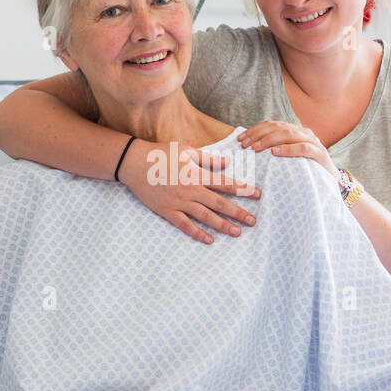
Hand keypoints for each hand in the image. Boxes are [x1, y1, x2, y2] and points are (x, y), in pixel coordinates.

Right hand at [119, 138, 261, 244]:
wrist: (133, 164)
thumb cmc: (160, 154)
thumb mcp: (186, 150)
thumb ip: (208, 159)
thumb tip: (226, 162)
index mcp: (197, 174)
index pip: (225, 184)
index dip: (242, 189)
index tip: (257, 195)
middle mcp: (191, 190)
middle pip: (219, 203)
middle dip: (238, 212)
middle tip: (253, 221)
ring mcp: (179, 202)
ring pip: (205, 216)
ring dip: (222, 225)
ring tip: (237, 232)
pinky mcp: (167, 211)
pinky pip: (185, 225)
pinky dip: (197, 233)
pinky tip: (209, 240)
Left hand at [238, 120, 335, 177]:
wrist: (331, 182)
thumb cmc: (305, 170)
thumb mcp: (288, 158)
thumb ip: (275, 150)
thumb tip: (250, 149)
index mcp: (295, 131)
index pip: (272, 124)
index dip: (255, 130)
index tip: (240, 139)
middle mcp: (304, 133)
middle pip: (278, 127)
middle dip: (259, 135)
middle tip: (245, 145)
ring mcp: (314, 142)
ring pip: (289, 134)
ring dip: (270, 140)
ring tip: (256, 148)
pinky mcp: (320, 154)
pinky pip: (303, 148)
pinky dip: (288, 149)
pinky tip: (275, 152)